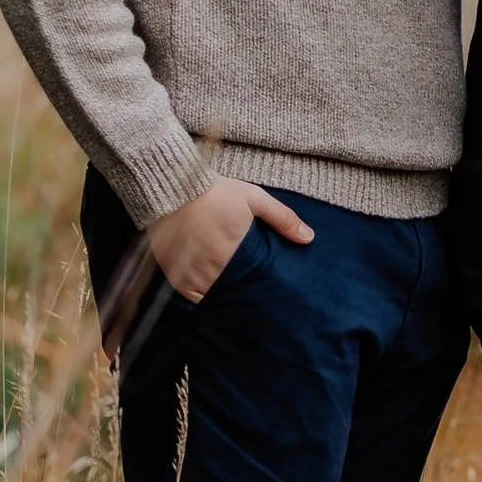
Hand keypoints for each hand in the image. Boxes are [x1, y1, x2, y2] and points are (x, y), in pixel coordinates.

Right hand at [143, 179, 314, 299]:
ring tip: (227, 291)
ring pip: (210, 294)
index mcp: (234, 250)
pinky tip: (205, 290)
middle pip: (231, 289)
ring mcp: (190, 270)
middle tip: (245, 290)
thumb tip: (309, 238)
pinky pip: (188, 295)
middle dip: (239, 290)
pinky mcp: (173, 271)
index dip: (255, 287)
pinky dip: (198, 295)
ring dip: (219, 293)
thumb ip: (282, 218)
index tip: (261, 288)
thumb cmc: (216, 191)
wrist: (173, 185)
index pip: (251, 281)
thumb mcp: (254, 198)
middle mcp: (212, 265)